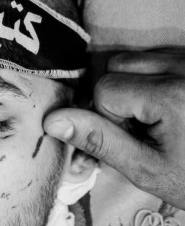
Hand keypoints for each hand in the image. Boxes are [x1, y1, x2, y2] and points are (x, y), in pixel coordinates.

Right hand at [44, 49, 184, 209]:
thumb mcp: (145, 169)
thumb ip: (98, 141)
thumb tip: (53, 121)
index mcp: (171, 95)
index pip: (105, 89)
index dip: (108, 120)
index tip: (133, 143)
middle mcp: (184, 67)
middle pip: (118, 65)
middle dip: (118, 98)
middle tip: (142, 132)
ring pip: (135, 57)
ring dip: (134, 86)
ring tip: (156, 121)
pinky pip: (159, 56)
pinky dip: (153, 79)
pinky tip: (169, 109)